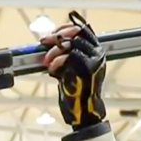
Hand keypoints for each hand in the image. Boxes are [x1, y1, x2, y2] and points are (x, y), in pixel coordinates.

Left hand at [40, 15, 106, 129]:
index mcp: (94, 51)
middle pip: (77, 32)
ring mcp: (95, 59)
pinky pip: (71, 55)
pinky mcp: (90, 67)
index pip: (82, 29)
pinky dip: (58, 61)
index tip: (51, 34)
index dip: (65, 28)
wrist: (82, 112)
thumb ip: (64, 54)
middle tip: (43, 41)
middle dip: (57, 36)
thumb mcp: (69, 68)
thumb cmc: (74, 92)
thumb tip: (48, 41)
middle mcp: (97, 52)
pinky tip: (53, 70)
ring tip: (47, 62)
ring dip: (55, 51)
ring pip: (73, 43)